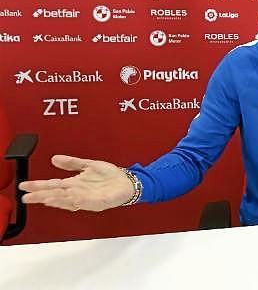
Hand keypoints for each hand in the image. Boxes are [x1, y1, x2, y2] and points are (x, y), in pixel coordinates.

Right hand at [18, 155, 134, 211]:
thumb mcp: (89, 165)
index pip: (53, 185)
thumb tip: (54, 159)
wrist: (129, 182)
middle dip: (42, 195)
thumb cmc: (111, 176)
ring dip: (57, 199)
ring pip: (69, 200)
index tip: (25, 186)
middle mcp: (79, 192)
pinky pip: (86, 202)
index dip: (39, 186)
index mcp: (75, 184)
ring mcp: (88, 198)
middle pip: (57, 194)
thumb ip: (72, 163)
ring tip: (45, 198)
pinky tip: (70, 198)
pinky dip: (77, 201)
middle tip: (27, 197)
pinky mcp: (99, 201)